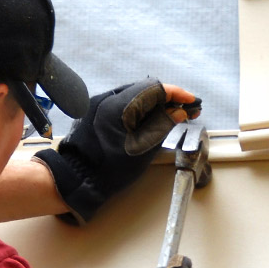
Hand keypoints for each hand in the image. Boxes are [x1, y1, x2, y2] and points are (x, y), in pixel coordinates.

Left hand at [34, 78, 199, 222]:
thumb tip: (178, 113)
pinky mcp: (96, 111)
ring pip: (135, 96)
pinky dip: (140, 109)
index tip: (191, 101)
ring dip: (155, 104)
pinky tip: (151, 120)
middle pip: (145, 90)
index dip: (176, 94)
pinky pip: (124, 104)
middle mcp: (108, 98)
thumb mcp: (142, 149)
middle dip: (167, 99)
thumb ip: (162, 126)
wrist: (77, 179)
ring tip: (172, 117)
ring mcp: (100, 103)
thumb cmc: (109, 169)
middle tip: (185, 111)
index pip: (154, 88)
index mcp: (119, 105)